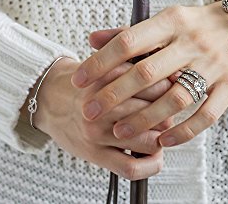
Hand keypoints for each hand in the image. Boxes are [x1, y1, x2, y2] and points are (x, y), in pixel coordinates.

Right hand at [19, 29, 175, 180]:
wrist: (49, 97)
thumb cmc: (85, 81)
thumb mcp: (106, 60)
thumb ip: (134, 60)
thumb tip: (173, 73)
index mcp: (105, 75)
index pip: (150, 80)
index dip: (170, 83)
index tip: (177, 84)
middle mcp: (100, 104)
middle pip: (152, 109)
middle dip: (168, 109)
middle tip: (172, 107)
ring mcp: (97, 131)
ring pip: (146, 139)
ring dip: (162, 137)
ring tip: (162, 130)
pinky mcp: (94, 154)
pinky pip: (131, 167)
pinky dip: (151, 165)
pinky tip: (156, 156)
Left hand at [70, 0, 227, 147]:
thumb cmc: (201, 23)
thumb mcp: (168, 19)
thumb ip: (131, 32)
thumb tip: (92, 39)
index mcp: (172, 21)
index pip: (129, 41)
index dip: (101, 61)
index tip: (78, 79)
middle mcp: (191, 42)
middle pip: (146, 72)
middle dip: (113, 94)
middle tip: (88, 111)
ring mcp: (212, 65)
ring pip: (174, 98)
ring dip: (144, 118)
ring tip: (119, 132)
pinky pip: (206, 114)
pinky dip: (183, 131)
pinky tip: (163, 141)